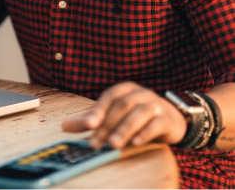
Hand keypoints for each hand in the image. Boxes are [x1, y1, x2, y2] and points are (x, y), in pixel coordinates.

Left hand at [62, 82, 187, 148]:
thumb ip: (90, 120)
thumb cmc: (135, 116)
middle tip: (97, 143)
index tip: (89, 125)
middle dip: (108, 125)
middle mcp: (139, 93)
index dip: (98, 110)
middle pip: (122, 106)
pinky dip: (145, 132)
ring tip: (114, 144)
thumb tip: (63, 126)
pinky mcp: (166, 118)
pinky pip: (156, 123)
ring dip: (125, 129)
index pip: (109, 97)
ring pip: (139, 113)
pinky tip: (136, 142)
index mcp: (124, 89)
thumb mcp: (113, 115)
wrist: (171, 119)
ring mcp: (154, 104)